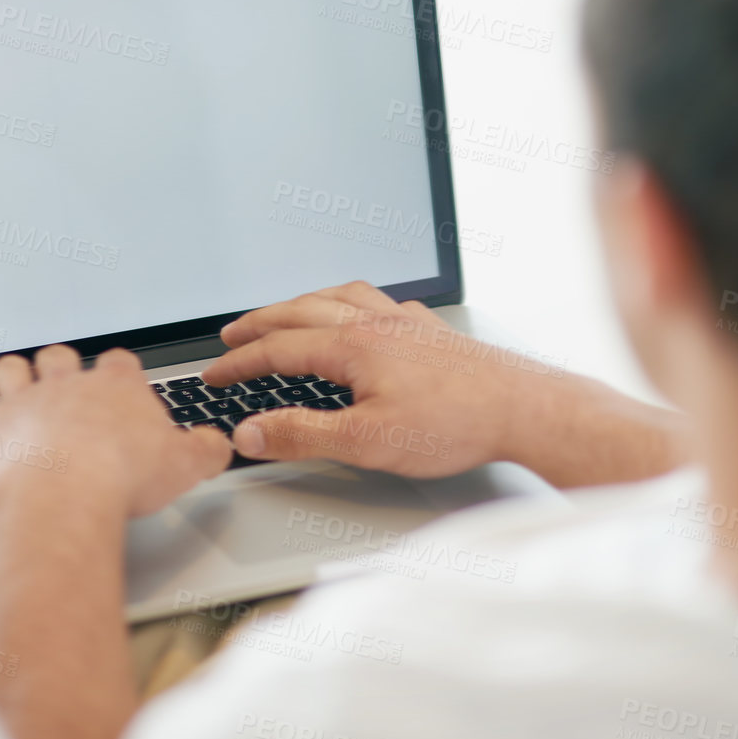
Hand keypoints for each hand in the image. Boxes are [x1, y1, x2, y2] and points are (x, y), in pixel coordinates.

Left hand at [0, 345, 231, 517]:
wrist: (63, 496)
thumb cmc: (121, 479)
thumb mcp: (186, 466)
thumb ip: (206, 450)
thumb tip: (219, 445)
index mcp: (115, 387)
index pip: (118, 363)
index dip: (115, 373)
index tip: (116, 384)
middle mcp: (67, 384)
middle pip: (60, 356)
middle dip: (59, 366)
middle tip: (62, 381)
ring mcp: (22, 400)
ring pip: (10, 368)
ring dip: (10, 374)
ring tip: (13, 384)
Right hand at [200, 281, 572, 478]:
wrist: (523, 408)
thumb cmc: (456, 423)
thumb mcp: (366, 442)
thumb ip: (303, 435)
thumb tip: (252, 433)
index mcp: (353, 346)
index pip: (278, 348)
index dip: (239, 363)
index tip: (214, 375)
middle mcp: (376, 323)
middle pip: (301, 311)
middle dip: (260, 323)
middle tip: (231, 336)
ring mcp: (405, 322)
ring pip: (338, 297)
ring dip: (301, 304)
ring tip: (283, 314)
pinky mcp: (431, 330)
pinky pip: (377, 300)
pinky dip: (350, 302)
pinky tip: (358, 315)